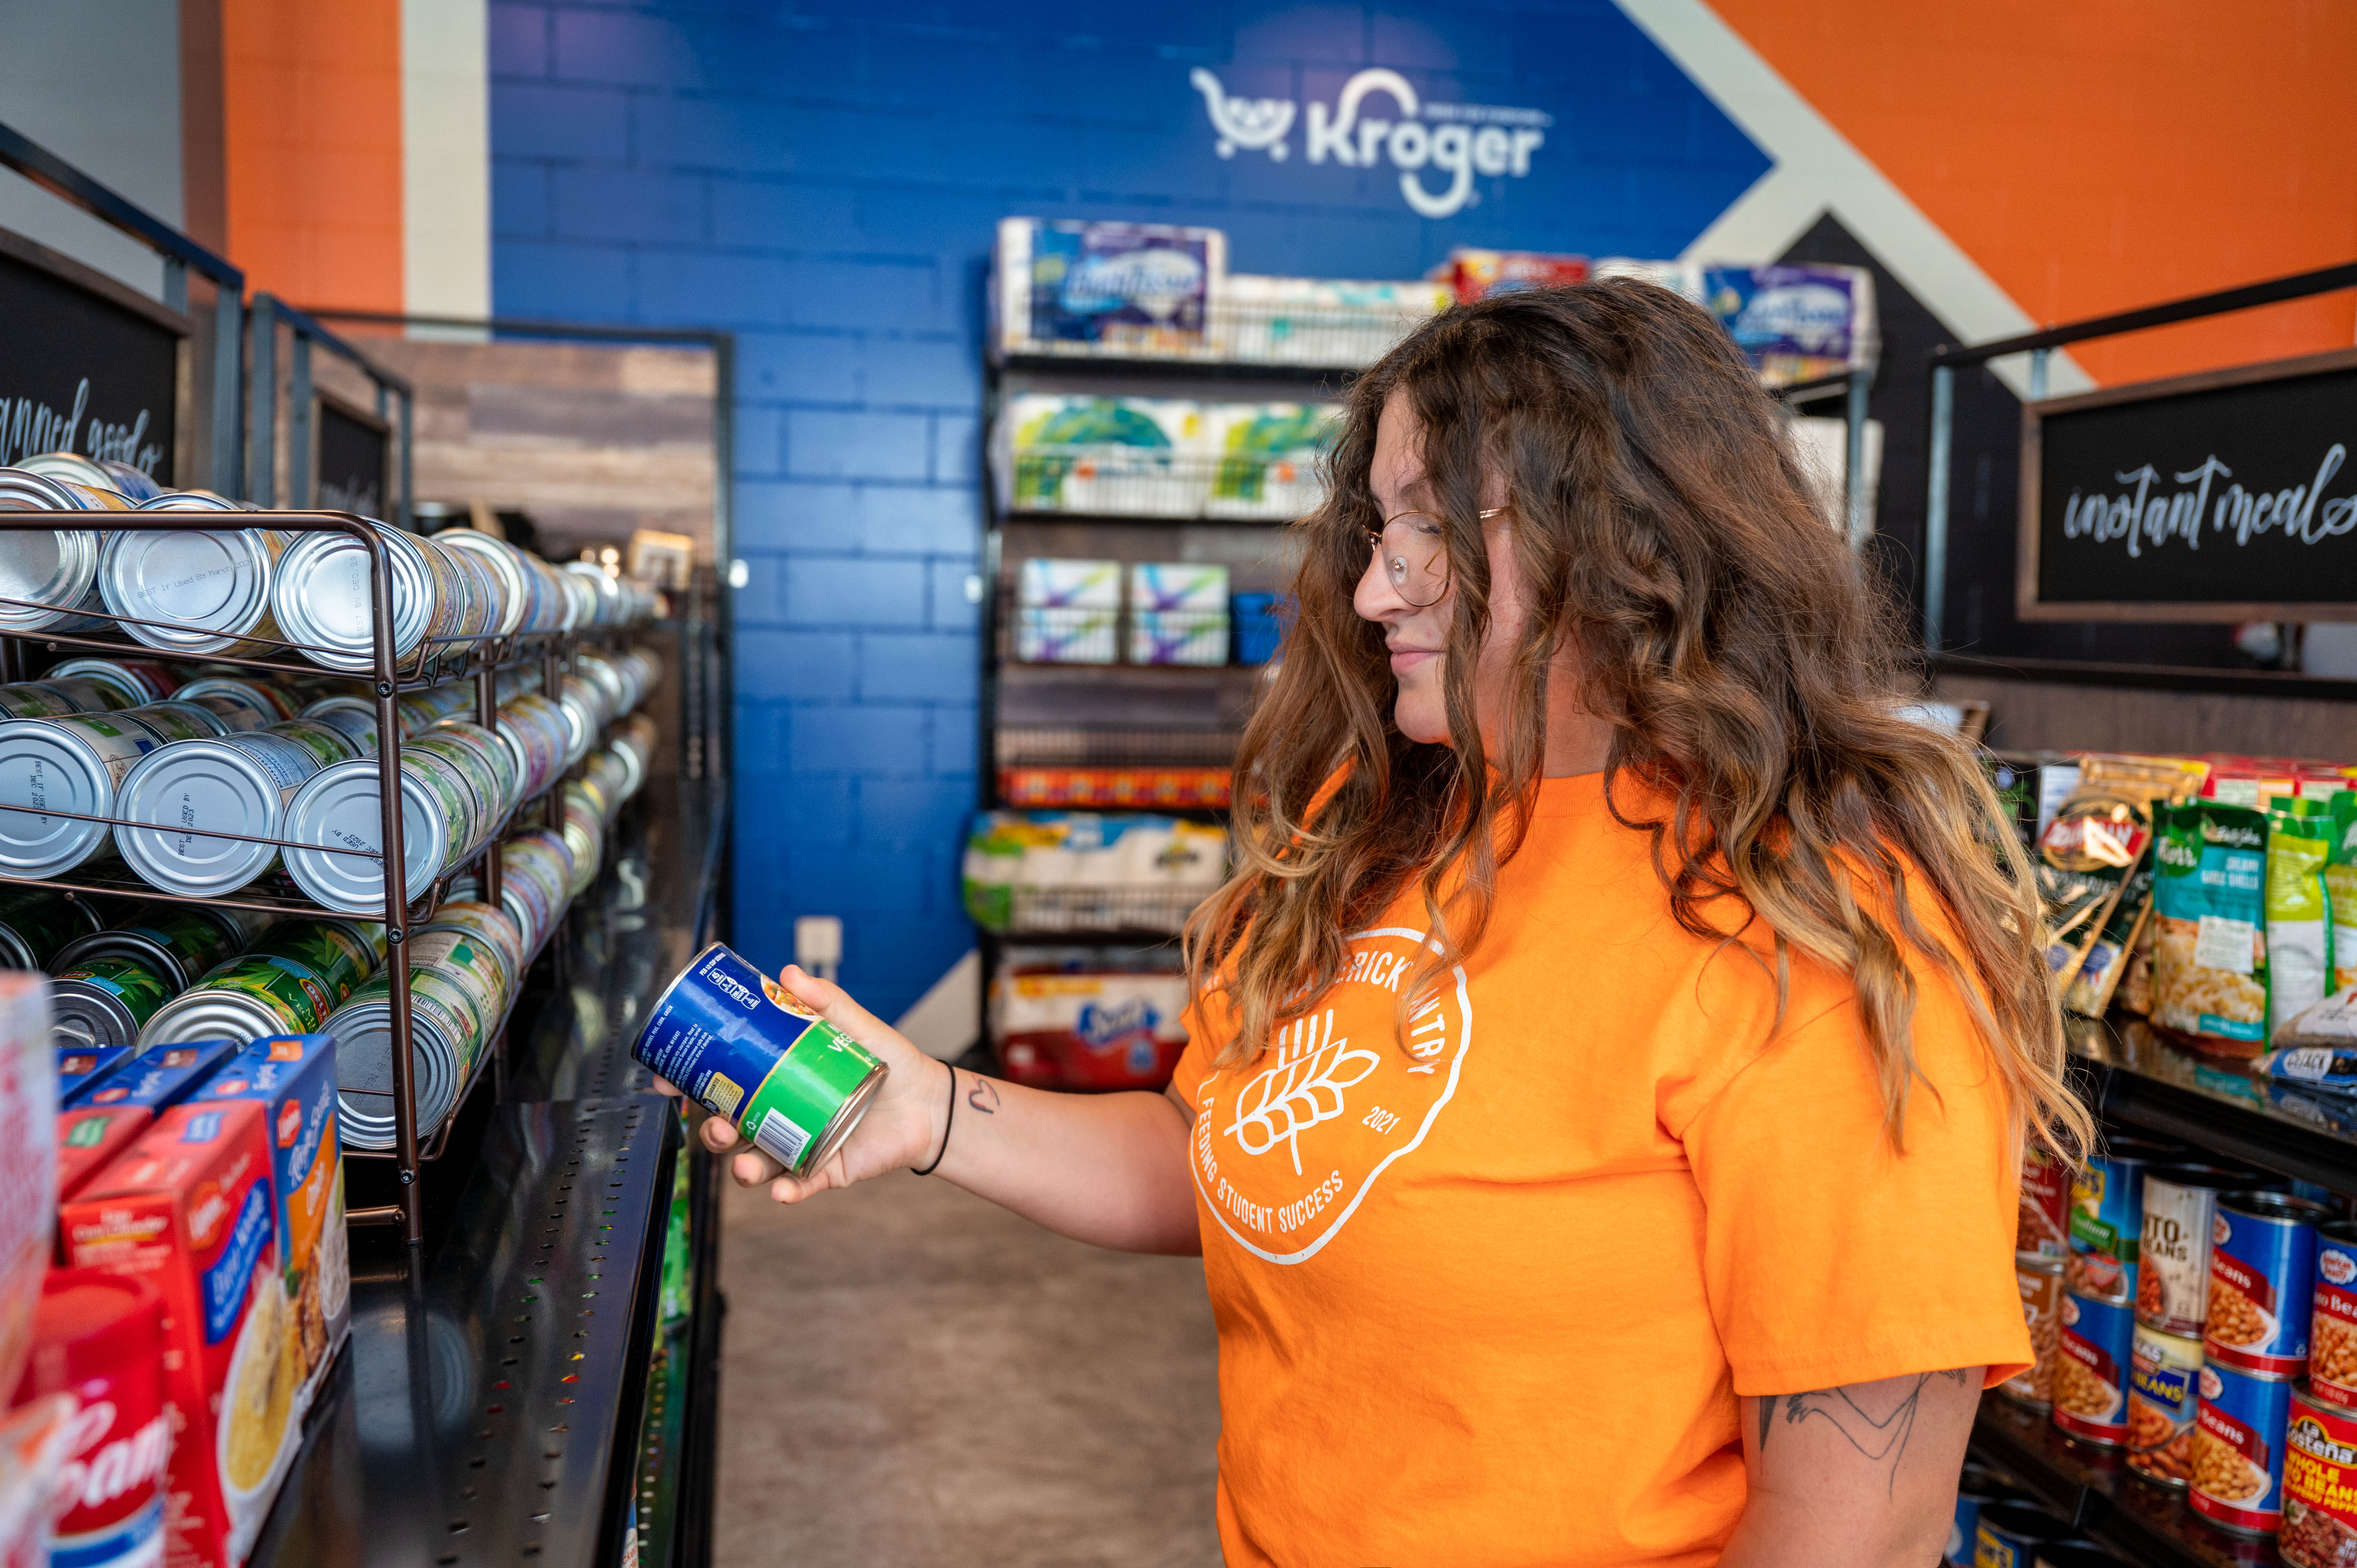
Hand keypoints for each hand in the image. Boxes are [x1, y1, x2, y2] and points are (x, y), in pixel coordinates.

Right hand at [663, 964, 950, 1203]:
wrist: (928, 1101)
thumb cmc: (887, 1062)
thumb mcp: (854, 1027)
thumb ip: (824, 1001)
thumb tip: (788, 974)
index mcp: (774, 1080)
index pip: (721, 1085)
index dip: (689, 1085)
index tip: (668, 1082)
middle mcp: (778, 1115)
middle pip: (728, 1128)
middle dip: (712, 1130)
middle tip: (715, 1122)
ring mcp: (798, 1145)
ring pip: (754, 1163)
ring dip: (742, 1167)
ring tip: (745, 1165)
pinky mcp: (824, 1170)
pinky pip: (796, 1185)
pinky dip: (786, 1191)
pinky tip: (782, 1190)